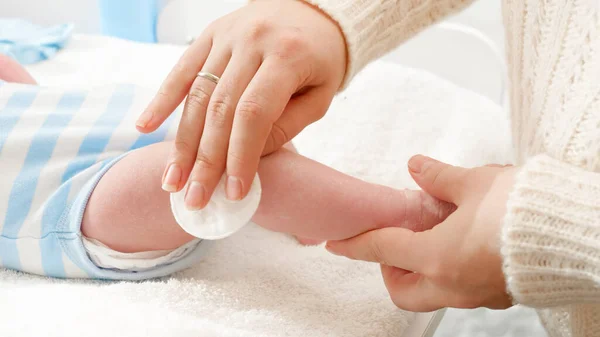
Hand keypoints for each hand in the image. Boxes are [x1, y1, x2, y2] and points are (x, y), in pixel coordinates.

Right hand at [136, 0, 345, 208]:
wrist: (313, 12)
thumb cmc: (321, 61)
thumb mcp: (319, 97)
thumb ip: (284, 127)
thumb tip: (246, 161)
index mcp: (287, 57)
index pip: (254, 113)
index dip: (241, 156)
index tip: (235, 192)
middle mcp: (252, 42)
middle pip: (220, 108)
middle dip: (206, 160)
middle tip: (195, 198)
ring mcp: (226, 36)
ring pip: (197, 94)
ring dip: (182, 142)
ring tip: (172, 179)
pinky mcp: (210, 35)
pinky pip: (182, 70)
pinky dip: (162, 100)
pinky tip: (145, 127)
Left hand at [326, 155, 516, 311]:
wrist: (574, 233)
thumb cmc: (523, 209)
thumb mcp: (475, 183)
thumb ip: (439, 177)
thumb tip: (417, 166)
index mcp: (438, 256)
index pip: (382, 250)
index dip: (355, 244)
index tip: (336, 244)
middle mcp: (452, 284)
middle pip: (402, 291)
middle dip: (389, 271)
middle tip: (398, 241)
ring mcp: (475, 296)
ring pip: (431, 294)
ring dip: (420, 271)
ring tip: (433, 238)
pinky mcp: (497, 295)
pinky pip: (460, 291)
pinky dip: (449, 272)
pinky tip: (463, 245)